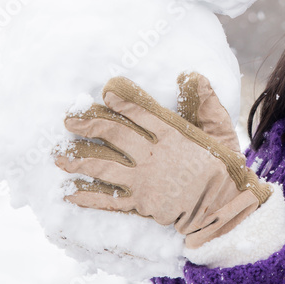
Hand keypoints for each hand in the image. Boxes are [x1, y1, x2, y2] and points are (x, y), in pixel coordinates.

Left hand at [55, 73, 271, 248]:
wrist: (223, 208)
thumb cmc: (225, 169)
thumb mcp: (220, 130)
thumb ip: (206, 102)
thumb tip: (191, 74)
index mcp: (171, 135)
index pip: (140, 113)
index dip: (121, 102)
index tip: (104, 94)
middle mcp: (152, 156)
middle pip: (114, 136)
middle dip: (88, 126)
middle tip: (68, 120)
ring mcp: (144, 182)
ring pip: (104, 168)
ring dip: (79, 162)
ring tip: (58, 158)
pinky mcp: (141, 205)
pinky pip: (109, 201)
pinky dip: (88, 198)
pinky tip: (70, 195)